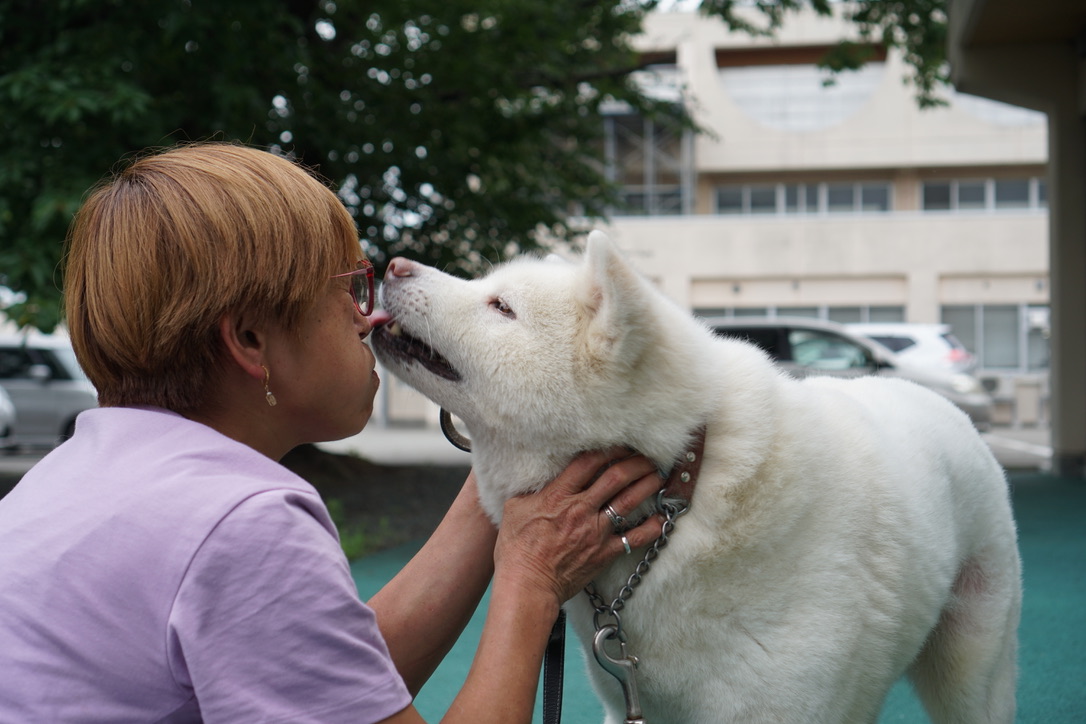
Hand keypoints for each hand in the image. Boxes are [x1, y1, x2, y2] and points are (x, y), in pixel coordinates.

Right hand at [494, 448, 664, 606]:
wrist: (528, 585)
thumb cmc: (516, 550)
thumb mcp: (515, 509)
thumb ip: (532, 491)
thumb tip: (539, 479)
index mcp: (558, 495)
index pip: (588, 462)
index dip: (608, 449)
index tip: (620, 444)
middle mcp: (581, 509)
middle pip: (616, 477)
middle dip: (635, 463)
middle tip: (647, 457)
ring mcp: (595, 531)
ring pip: (629, 501)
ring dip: (647, 485)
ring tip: (658, 476)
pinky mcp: (604, 553)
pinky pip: (634, 538)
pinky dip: (652, 527)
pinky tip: (661, 518)